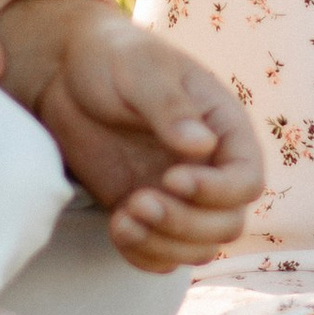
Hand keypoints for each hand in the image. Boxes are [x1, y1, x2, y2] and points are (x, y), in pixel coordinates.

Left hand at [32, 7, 265, 272]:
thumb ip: (171, 106)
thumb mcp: (141, 70)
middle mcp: (210, 169)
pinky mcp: (146, 214)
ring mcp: (179, 197)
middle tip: (137, 201)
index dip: (218, 192)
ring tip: (123, 218)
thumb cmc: (113, 58)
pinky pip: (162, 256)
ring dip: (164, 244)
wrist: (67, 74)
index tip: (172, 178)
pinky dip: (144, 255)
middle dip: (185, 224)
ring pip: (198, 248)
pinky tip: (117, 228)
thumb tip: (204, 146)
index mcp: (224, 129)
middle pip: (227, 224)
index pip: (246, 180)